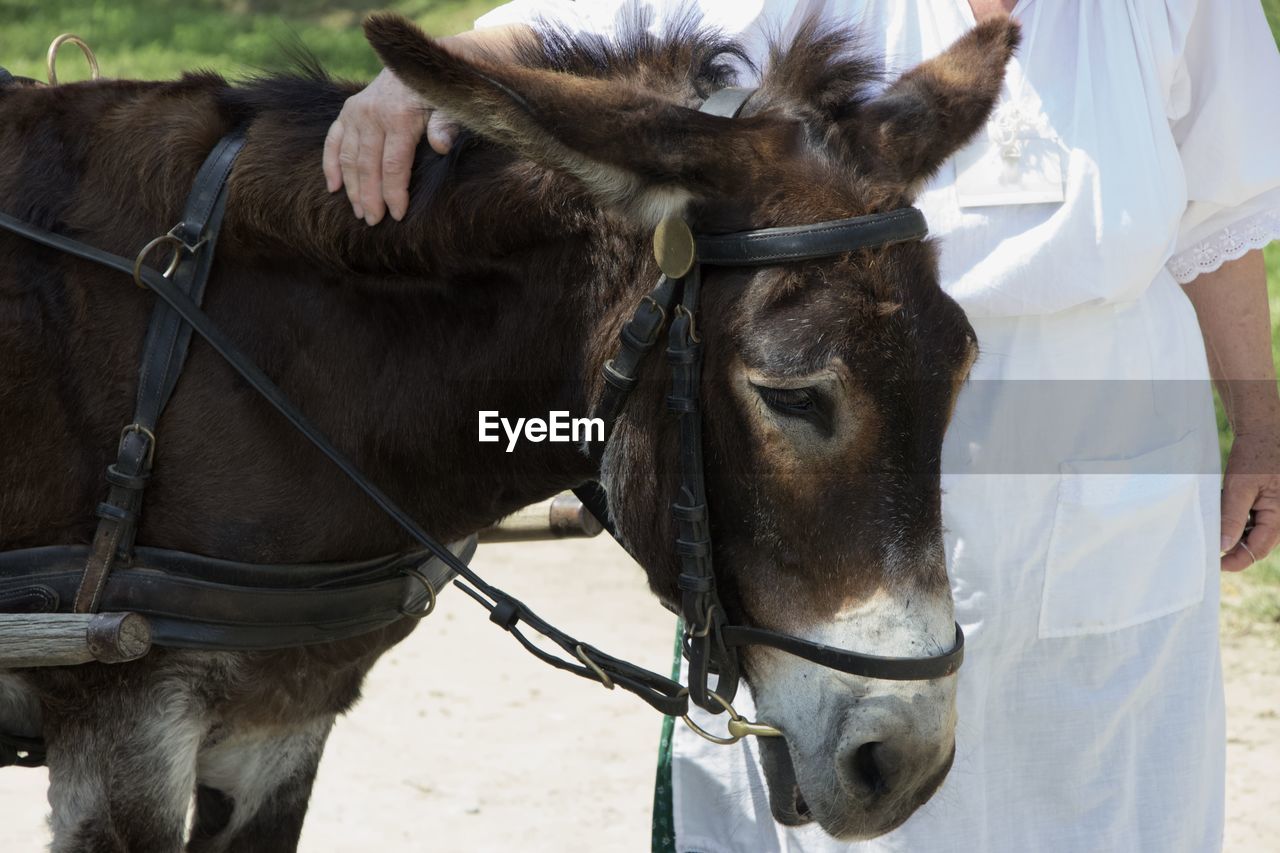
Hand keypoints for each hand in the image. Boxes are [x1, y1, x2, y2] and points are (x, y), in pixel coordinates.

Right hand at [322, 67, 459, 224]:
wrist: (416, 65)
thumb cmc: (437, 94)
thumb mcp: (449, 106)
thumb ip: (446, 125)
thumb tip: (441, 145)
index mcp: (398, 117)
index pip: (393, 165)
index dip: (394, 193)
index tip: (397, 215)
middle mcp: (371, 114)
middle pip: (368, 166)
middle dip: (370, 197)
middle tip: (373, 222)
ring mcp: (355, 112)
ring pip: (349, 158)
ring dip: (351, 187)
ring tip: (359, 212)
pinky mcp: (346, 112)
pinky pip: (333, 141)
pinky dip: (330, 165)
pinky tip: (332, 188)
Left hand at [1220, 429, 1279, 570]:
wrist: (1264, 430)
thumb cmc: (1255, 455)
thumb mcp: (1239, 486)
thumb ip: (1232, 517)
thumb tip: (1223, 545)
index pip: (1258, 549)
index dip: (1237, 560)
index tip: (1216, 564)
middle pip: (1256, 543)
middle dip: (1234, 547)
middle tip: (1209, 547)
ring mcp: (1275, 509)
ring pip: (1253, 532)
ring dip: (1234, 532)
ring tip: (1215, 522)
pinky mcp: (1267, 502)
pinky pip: (1252, 519)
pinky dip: (1236, 519)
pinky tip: (1223, 508)